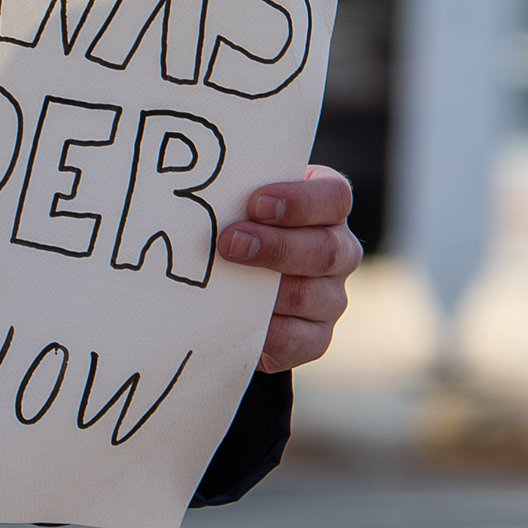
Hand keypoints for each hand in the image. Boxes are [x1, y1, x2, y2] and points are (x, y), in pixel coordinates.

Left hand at [220, 166, 360, 373]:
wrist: (238, 292)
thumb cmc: (239, 229)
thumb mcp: (242, 206)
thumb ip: (235, 196)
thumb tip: (189, 187)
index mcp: (327, 208)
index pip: (334, 197)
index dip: (300, 201)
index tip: (257, 203)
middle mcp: (339, 252)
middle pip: (326, 249)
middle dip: (276, 246)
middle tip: (229, 242)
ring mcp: (331, 297)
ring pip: (312, 295)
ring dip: (269, 288)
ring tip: (227, 279)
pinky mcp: (316, 338)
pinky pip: (302, 340)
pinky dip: (271, 332)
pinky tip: (239, 319)